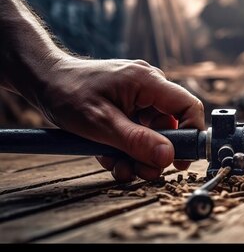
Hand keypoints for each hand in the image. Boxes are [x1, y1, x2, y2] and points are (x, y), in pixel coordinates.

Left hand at [34, 56, 204, 181]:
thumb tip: (169, 156)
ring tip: (117, 165)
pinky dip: (127, 148)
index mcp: (148, 82)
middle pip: (171, 126)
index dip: (192, 134)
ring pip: (154, 134)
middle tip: (140, 171)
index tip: (181, 159)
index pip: (188, 106)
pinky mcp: (130, 107)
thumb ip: (136, 141)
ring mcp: (140, 97)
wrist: (43, 80)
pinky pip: (139, 132)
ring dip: (138, 155)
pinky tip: (109, 155)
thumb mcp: (100, 123)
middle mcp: (149, 86)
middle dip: (155, 153)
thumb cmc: (66, 93)